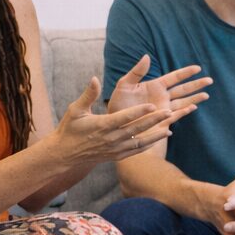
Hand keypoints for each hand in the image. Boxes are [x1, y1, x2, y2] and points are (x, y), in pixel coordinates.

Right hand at [50, 75, 174, 167]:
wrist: (64, 154)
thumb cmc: (69, 129)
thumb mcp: (75, 109)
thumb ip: (88, 95)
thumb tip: (95, 78)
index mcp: (102, 125)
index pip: (124, 117)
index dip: (138, 111)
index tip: (152, 104)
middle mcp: (111, 138)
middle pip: (136, 129)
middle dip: (153, 121)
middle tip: (168, 112)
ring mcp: (115, 149)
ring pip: (139, 142)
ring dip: (155, 135)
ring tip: (170, 128)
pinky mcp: (117, 156)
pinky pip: (136, 151)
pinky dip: (149, 144)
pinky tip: (160, 137)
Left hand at [108, 55, 211, 133]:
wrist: (115, 124)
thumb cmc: (118, 104)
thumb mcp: (124, 85)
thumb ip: (137, 72)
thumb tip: (147, 56)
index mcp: (155, 86)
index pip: (174, 77)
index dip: (186, 73)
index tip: (198, 68)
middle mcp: (162, 97)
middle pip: (183, 90)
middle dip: (196, 85)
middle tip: (210, 80)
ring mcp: (164, 109)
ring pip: (183, 102)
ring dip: (194, 98)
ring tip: (206, 95)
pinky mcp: (162, 121)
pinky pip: (176, 115)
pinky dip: (184, 112)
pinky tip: (192, 108)